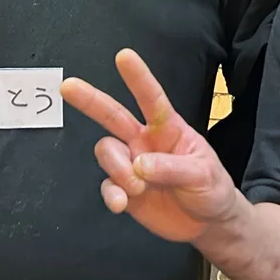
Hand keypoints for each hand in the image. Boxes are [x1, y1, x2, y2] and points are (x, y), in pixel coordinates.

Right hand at [60, 50, 241, 241]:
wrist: (209, 223)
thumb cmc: (211, 188)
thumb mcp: (203, 175)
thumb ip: (173, 168)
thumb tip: (139, 165)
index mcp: (169, 129)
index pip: (152, 99)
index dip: (138, 78)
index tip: (124, 56)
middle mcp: (145, 141)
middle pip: (113, 116)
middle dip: (90, 100)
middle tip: (67, 86)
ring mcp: (132, 165)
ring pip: (107, 152)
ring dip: (116, 168)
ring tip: (136, 186)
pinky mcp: (125, 191)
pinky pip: (107, 186)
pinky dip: (111, 194)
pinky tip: (121, 204)